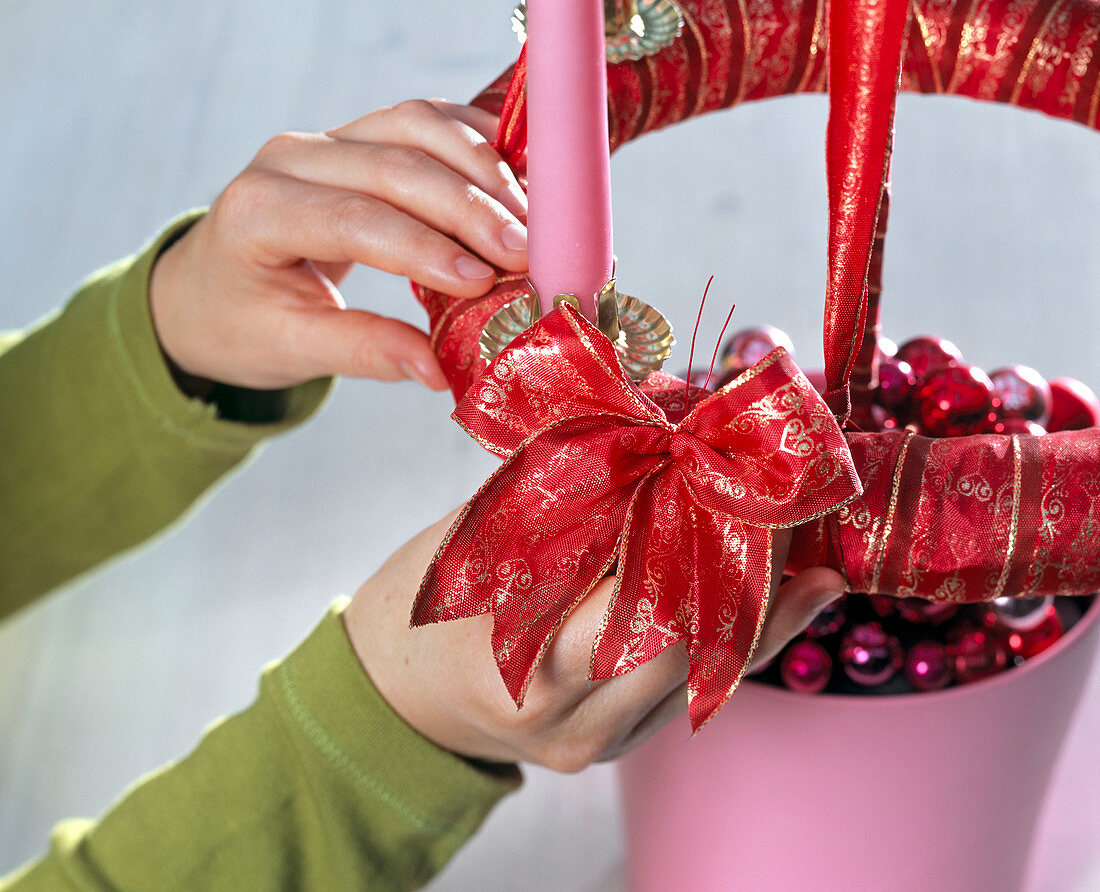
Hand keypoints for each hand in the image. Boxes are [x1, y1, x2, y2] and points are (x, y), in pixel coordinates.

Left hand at [149, 100, 527, 390]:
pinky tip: (512, 177)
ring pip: (416, 125)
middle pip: (395, 164)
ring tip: (528, 220)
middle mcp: (289, 158)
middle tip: (526, 253)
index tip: (484, 281)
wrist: (210, 289)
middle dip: (470, 208)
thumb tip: (438, 370)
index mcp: (259, 212)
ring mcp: (325, 139)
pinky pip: (423, 120)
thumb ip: (363, 352)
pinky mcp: (356, 135)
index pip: (354, 217)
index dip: (424, 247)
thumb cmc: (241, 323)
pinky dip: (474, 141)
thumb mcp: (291, 349)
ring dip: (481, 168)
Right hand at [343, 510, 844, 771]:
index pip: (638, 579)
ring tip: (811, 546)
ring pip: (710, 670)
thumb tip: (656, 415)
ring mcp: (596, 739)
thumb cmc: (423, 600)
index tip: (731, 463)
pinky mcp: (617, 747)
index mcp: (520, 647)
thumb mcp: (480, 531)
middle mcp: (566, 710)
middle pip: (690, 632)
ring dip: (766, 604)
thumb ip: (566, 485)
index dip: (697, 519)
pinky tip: (800, 598)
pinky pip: (699, 693)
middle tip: (786, 499)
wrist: (395, 697)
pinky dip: (749, 640)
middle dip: (748, 560)